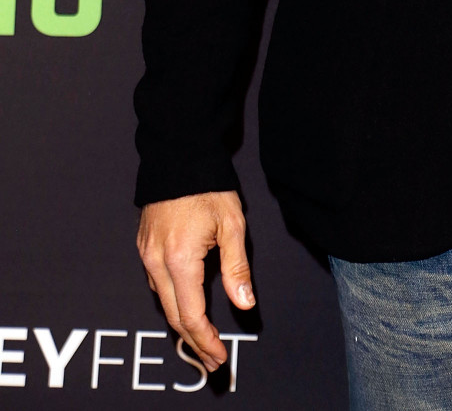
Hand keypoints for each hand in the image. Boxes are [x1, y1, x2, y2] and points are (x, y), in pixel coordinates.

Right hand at [136, 191, 253, 371]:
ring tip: (202, 339)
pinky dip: (172, 301)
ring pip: (162, 301)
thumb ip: (237, 267)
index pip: (190, 315)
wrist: (178, 155)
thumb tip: (244, 304)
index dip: (205, 340)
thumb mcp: (232, 225)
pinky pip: (156, 283)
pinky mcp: (144, 246)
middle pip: (172, 315)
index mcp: (179, 260)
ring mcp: (146, 254)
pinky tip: (186, 305)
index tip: (220, 356)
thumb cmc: (208, 187)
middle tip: (213, 358)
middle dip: (194, 341)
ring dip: (182, 323)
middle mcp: (156, 262)